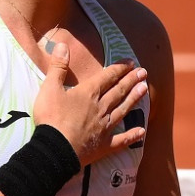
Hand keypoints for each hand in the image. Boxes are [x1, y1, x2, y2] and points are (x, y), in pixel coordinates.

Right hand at [33, 42, 147, 165]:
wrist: (55, 150)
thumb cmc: (51, 118)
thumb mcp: (49, 88)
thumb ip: (58, 67)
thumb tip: (63, 45)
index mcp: (88, 93)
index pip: (107, 77)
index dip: (119, 68)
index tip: (131, 62)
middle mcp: (101, 108)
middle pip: (119, 91)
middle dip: (131, 80)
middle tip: (144, 72)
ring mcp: (104, 127)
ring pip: (123, 110)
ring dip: (134, 99)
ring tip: (145, 89)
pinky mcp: (104, 145)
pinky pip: (121, 140)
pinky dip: (132, 136)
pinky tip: (142, 131)